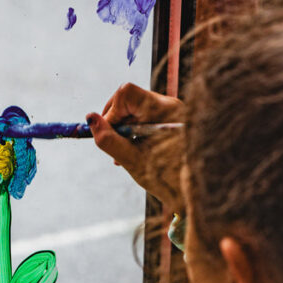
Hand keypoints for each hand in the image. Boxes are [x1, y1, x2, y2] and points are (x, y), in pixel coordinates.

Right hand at [87, 83, 182, 201]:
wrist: (192, 189)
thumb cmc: (165, 178)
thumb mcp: (132, 160)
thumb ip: (108, 139)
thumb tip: (90, 117)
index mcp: (164, 111)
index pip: (126, 93)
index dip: (112, 111)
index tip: (111, 133)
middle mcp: (169, 104)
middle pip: (127, 98)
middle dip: (115, 120)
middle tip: (116, 145)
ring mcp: (170, 109)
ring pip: (132, 107)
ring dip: (122, 127)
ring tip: (126, 152)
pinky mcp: (168, 117)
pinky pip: (141, 114)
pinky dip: (132, 129)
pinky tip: (134, 148)